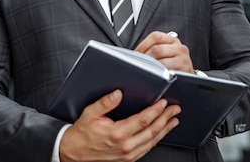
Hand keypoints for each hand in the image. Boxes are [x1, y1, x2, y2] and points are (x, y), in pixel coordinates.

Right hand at [59, 89, 179, 161]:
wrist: (73, 154)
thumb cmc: (82, 135)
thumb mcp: (89, 114)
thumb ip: (104, 103)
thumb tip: (117, 93)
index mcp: (117, 133)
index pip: (143, 120)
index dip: (155, 110)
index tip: (163, 102)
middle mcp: (125, 146)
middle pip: (152, 130)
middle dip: (166, 118)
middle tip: (175, 109)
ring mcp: (128, 155)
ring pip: (152, 141)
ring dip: (165, 129)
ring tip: (173, 120)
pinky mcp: (128, 159)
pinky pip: (147, 148)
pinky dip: (157, 139)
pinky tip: (161, 132)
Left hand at [135, 31, 193, 73]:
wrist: (187, 77)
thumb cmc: (173, 65)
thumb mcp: (166, 52)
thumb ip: (153, 49)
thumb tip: (135, 54)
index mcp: (172, 40)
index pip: (155, 36)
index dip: (143, 45)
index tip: (136, 54)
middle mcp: (179, 48)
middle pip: (157, 49)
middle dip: (145, 58)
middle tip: (139, 64)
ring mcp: (183, 59)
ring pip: (161, 61)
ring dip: (151, 67)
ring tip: (146, 70)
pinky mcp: (185, 71)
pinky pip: (168, 72)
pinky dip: (159, 75)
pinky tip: (156, 76)